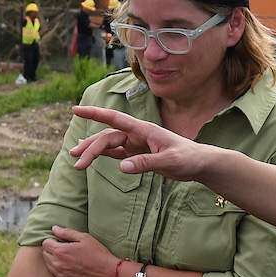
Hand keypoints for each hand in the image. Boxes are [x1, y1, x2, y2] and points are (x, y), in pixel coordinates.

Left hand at [40, 226, 115, 276]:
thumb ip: (66, 232)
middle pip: (45, 254)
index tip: (62, 241)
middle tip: (66, 249)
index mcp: (60, 251)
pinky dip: (61, 270)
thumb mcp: (84, 238)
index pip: (45, 243)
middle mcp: (57, 264)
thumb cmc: (98, 253)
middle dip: (52, 250)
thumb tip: (54, 228)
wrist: (108, 274)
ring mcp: (60, 275)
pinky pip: (57, 274)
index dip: (53, 240)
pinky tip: (73, 268)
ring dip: (55, 260)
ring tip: (70, 258)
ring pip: (49, 265)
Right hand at [70, 105, 217, 180]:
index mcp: (143, 129)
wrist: (199, 163)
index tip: (76, 110)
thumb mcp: (169, 161)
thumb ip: (146, 163)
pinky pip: (117, 153)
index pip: (114, 119)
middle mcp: (137, 134)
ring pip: (109, 145)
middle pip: (108, 137)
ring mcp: (137, 144)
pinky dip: (103, 156)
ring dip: (93, 151)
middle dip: (90, 147)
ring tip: (76, 160)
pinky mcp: (138, 154)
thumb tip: (121, 166)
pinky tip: (90, 158)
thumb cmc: (188, 158)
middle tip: (76, 161)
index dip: (95, 114)